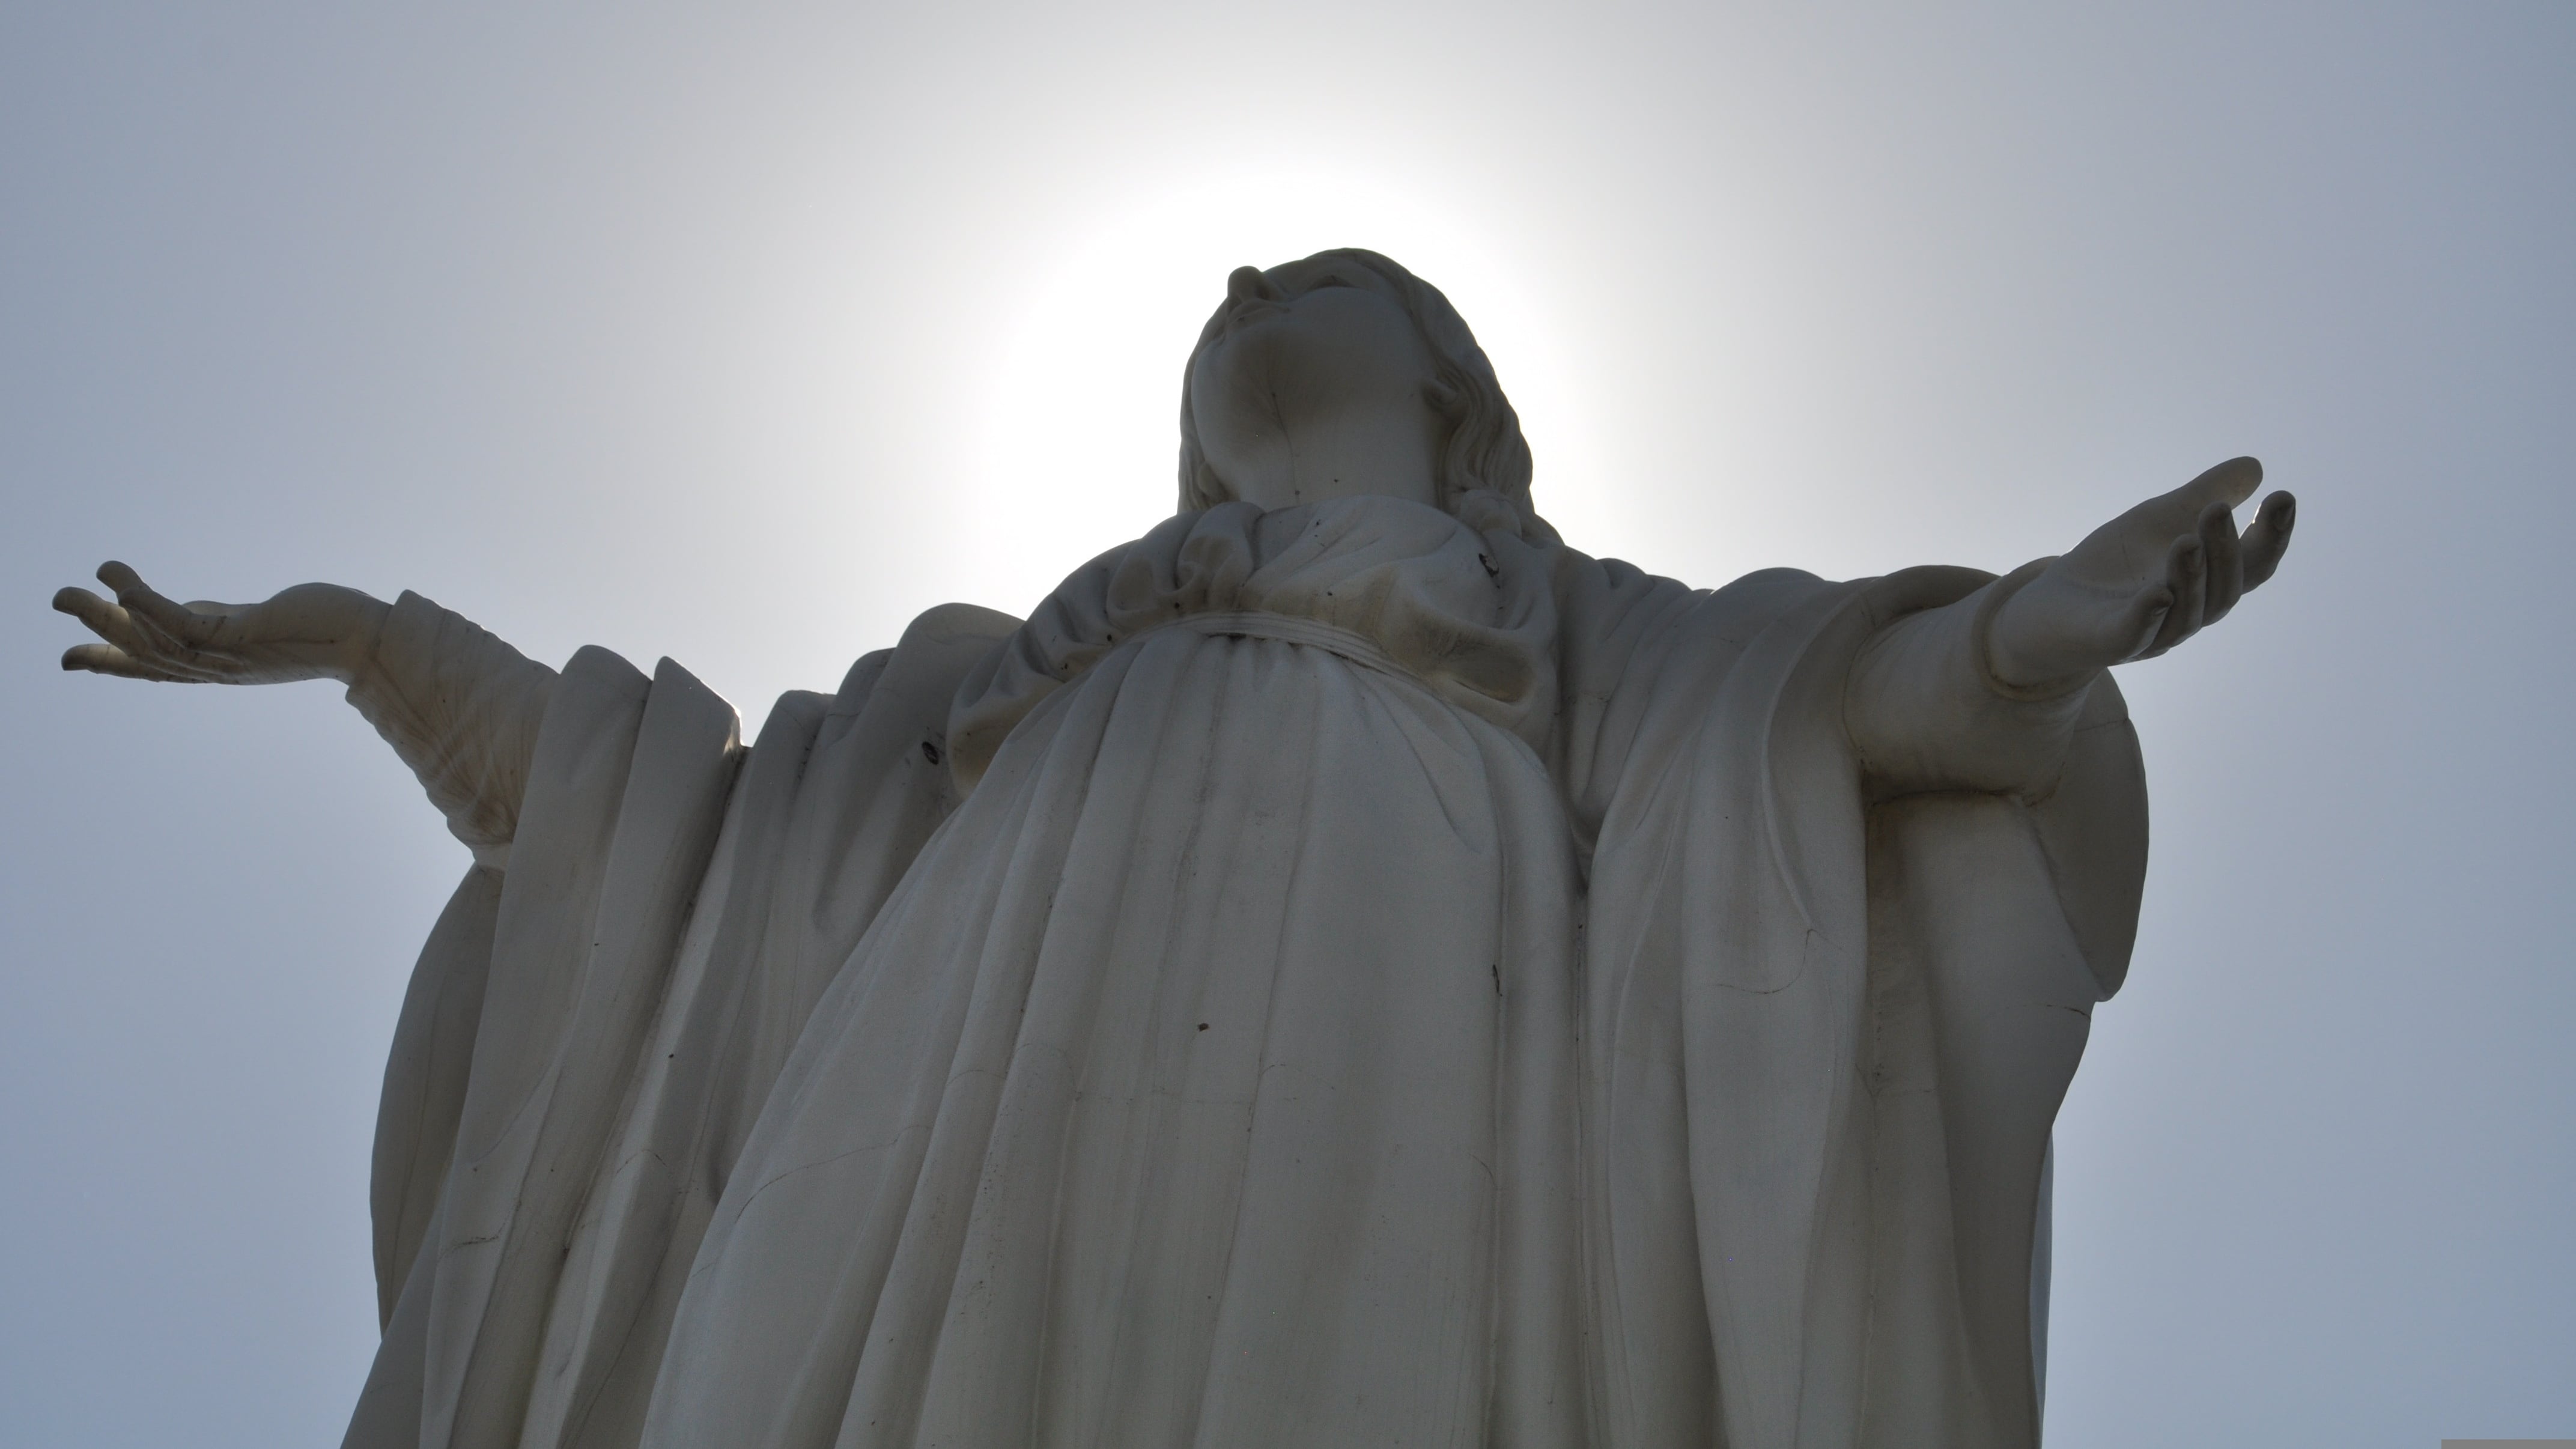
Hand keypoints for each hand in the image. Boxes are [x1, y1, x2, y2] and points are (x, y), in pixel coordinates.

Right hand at [54, 562, 390, 685]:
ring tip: (67, 593)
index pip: (153, 666)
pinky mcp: (243, 635)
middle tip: (55, 606)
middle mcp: (215, 667)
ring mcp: (227, 654)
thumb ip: (209, 621)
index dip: (111, 661)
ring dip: (107, 616)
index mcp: (214, 664)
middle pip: (143, 657)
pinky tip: (121, 583)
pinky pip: (184, 622)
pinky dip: (148, 604)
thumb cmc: (313, 625)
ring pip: (153, 640)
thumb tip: (177, 611)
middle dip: (97, 635)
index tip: (70, 658)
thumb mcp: (246, 623)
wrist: (366, 636)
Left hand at [1987, 457, 2296, 690]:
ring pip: (2186, 612)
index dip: (2272, 535)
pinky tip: (2157, 593)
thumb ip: (2203, 495)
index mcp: (2208, 584)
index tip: (2283, 497)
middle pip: (2224, 589)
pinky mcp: (2108, 644)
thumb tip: (2255, 466)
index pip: (2254, 565)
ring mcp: (2151, 634)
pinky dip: (2148, 615)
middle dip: (2225, 550)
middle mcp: (2188, 613)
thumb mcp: (2159, 521)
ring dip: (2190, 576)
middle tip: (2218, 510)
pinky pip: (2135, 635)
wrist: (2047, 608)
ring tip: (2189, 539)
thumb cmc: (2111, 567)